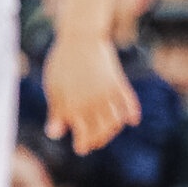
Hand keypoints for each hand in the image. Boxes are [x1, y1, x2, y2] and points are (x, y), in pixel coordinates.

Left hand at [42, 31, 141, 153]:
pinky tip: (133, 120)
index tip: (82, 148)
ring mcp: (108, 92)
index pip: (84, 134)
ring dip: (114, 129)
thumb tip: (56, 134)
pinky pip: (128, 100)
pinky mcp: (118, 82)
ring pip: (116, 119)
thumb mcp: (54, 89)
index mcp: (74, 107)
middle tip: (94, 143)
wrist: (80, 38)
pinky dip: (132, 111)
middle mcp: (93, 102)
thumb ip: (57, 112)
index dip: (84, 144)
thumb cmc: (61, 64)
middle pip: (102, 130)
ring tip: (108, 132)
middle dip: (99, 139)